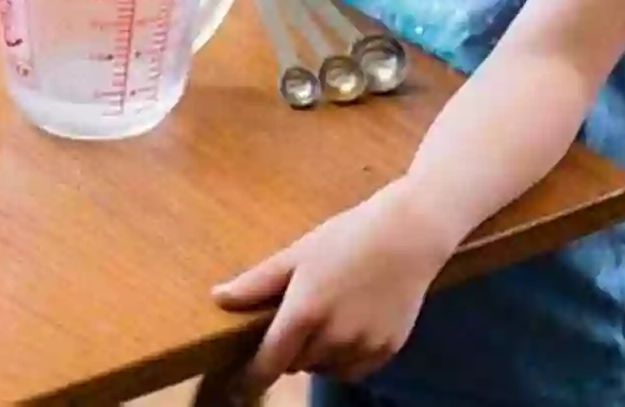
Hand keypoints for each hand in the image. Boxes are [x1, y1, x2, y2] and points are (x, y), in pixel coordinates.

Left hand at [212, 184, 456, 396]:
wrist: (407, 235)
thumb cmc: (346, 237)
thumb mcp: (297, 254)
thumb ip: (257, 282)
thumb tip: (217, 298)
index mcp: (305, 311)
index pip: (269, 362)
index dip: (251, 379)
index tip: (239, 389)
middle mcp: (333, 336)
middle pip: (295, 363)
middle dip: (289, 348)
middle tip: (297, 316)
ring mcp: (363, 346)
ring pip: (324, 368)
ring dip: (316, 354)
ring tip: (325, 315)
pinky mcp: (387, 350)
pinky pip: (353, 369)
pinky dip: (343, 359)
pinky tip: (347, 327)